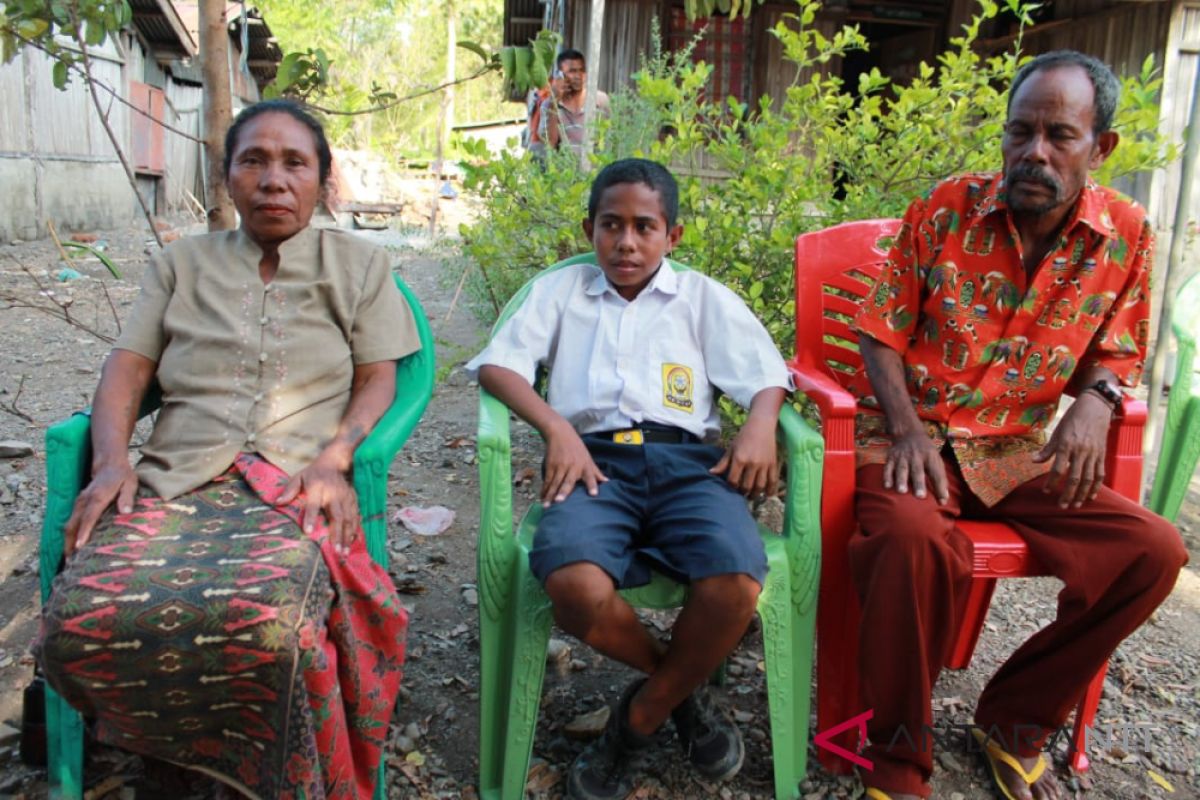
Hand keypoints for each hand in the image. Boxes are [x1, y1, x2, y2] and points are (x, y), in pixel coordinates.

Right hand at [64, 461, 137, 556]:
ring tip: (69, 560)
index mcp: (98, 497)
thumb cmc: (122, 476)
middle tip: (70, 562)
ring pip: (69, 524)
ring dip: (67, 541)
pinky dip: (69, 535)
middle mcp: (84, 501)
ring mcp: (79, 503)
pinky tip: (72, 547)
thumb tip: (126, 511)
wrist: (108, 464)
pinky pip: (71, 522)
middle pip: (73, 524)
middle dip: (70, 543)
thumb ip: (127, 497)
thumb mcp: (130, 484)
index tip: (80, 547)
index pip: (89, 517)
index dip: (84, 532)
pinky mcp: (77, 505)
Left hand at [278, 456, 359, 555]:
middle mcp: (333, 493)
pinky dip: (354, 530)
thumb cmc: (313, 473)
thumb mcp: (299, 477)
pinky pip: (356, 516)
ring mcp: (346, 497)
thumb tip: (277, 502)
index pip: (313, 504)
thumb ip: (289, 490)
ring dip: (347, 536)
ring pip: (348, 518)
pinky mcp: (353, 499)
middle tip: (336, 550)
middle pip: (336, 515)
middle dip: (337, 533)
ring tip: (344, 552)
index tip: (309, 532)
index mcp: (317, 487)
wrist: (335, 462)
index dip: (311, 517)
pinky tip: (352, 543)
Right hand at [542, 420, 606, 506]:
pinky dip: (544, 489)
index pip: (590, 476)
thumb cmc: (577, 448)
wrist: (560, 433)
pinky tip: (542, 498)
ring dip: (550, 494)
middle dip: (563, 491)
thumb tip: (607, 482)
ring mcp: (560, 466)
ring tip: (546, 505)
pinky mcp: (550, 465)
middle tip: (559, 501)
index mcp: (585, 465)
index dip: (592, 485)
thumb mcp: (588, 458)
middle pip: (568, 481)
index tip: (594, 494)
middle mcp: (573, 466)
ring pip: (555, 482)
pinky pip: (547, 480)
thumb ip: (596, 472)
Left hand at [711, 414, 777, 497]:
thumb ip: (723, 462)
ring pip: (759, 486)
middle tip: (741, 495)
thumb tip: (711, 473)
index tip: (730, 488)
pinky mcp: (773, 464)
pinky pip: (773, 481)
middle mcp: (752, 463)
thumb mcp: (731, 448)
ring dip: (755, 494)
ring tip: (751, 496)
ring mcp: (764, 465)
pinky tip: (767, 495)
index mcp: (739, 459)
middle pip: (746, 486)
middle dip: (742, 493)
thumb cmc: (744, 436)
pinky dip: (770, 490)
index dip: (731, 487)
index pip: (733, 480)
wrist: (761, 425)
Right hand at [884, 429, 948, 503]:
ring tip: (902, 491)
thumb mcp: (936, 460)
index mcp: (930, 456)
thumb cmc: (926, 452)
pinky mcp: (891, 457)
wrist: (909, 433)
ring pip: (902, 469)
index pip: (936, 472)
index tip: (942, 500)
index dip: (940, 486)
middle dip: (919, 483)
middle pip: (918, 470)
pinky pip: (888, 467)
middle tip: (920, 496)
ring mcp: (902, 456)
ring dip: (901, 480)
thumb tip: (943, 500)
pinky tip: (887, 486)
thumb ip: (940, 479)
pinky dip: (887, 476)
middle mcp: (916, 456)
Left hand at [1033, 391, 1111, 507]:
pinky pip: (1100, 474)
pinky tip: (1091, 496)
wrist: (1095, 408)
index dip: (1052, 482)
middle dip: (1068, 494)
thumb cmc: (1072, 420)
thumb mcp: (1057, 432)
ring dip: (1082, 494)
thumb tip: (1033, 460)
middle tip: (1062, 506)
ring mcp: (1093, 454)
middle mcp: (1080, 452)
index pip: (1058, 469)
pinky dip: (1096, 486)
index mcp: (1066, 446)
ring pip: (1088, 479)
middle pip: (1074, 478)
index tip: (1046, 492)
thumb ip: (1047, 449)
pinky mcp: (1102, 455)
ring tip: (1076, 505)